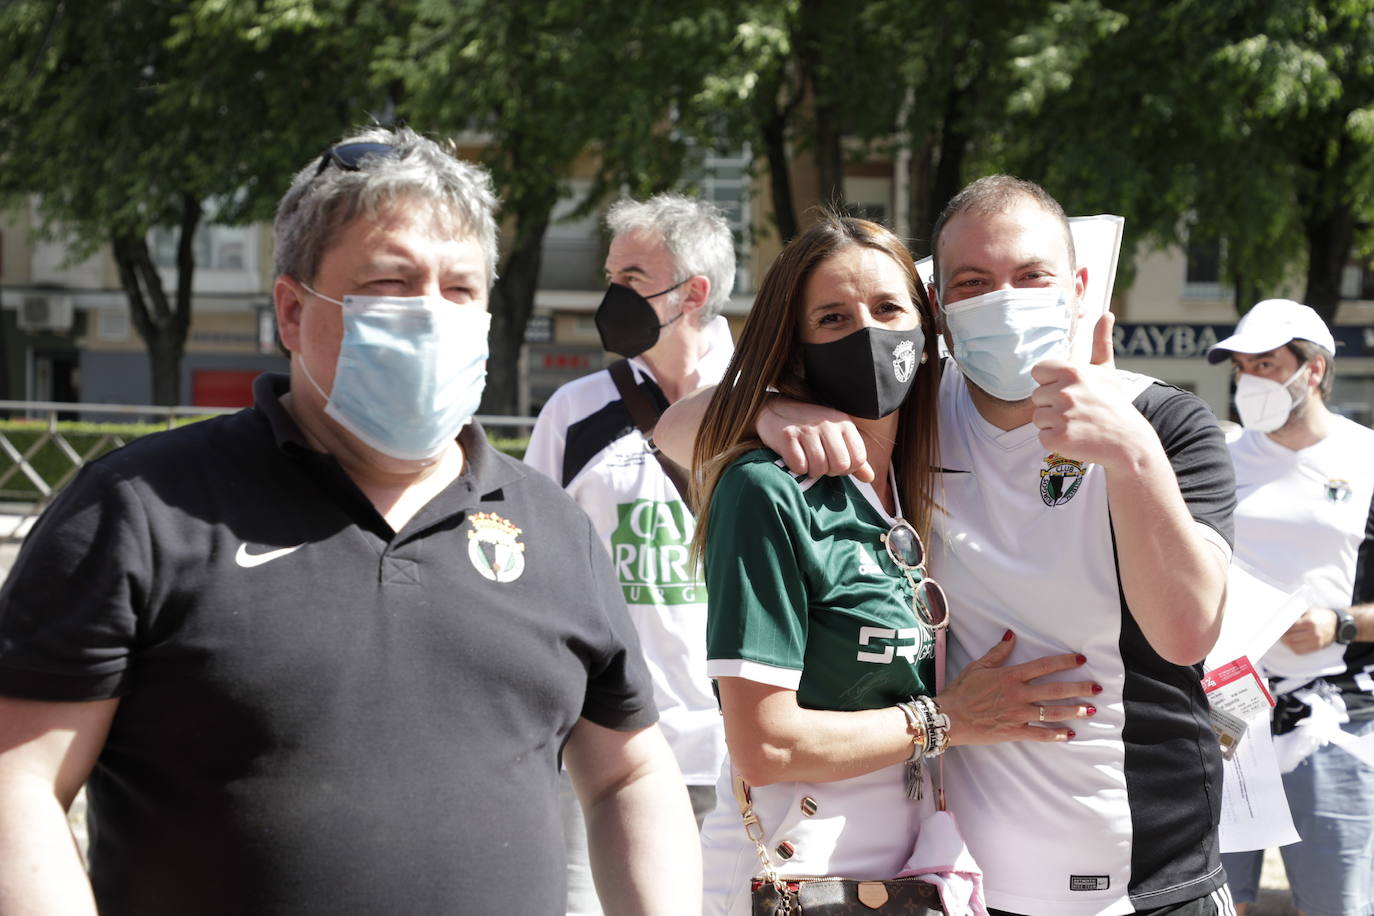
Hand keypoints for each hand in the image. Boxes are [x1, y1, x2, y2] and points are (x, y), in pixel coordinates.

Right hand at [758, 397, 873, 481]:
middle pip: (840, 466)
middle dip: (830, 472)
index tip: (835, 463)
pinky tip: (794, 458)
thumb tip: (870, 479)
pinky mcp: (787, 436)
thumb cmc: (810, 428)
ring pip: (819, 468)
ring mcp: (806, 429)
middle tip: (820, 464)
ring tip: (808, 461)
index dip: (848, 469)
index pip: (858, 459)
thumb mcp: (836, 436)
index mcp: (844, 423)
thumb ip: (854, 457)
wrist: (775, 410)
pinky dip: (797, 468)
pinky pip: (799, 466)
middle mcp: (827, 424)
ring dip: (812, 471)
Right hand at [938, 631, 1098, 744]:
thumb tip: (1011, 636)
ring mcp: (1018, 714)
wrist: (949, 717)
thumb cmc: (961, 691)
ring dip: (1074, 710)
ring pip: (1052, 712)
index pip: (1044, 666)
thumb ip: (997, 653)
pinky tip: (1069, 734)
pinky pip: (1039, 733)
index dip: (1064, 662)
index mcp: (1011, 676)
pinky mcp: (1014, 731)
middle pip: (1055, 690)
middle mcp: (1018, 694)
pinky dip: (1055, 734)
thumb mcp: (978, 667)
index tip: (1081, 659)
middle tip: (1098, 687)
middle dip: (1079, 688)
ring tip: (1091, 709)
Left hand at [1029, 312, 1154, 470]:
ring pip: (1038, 417)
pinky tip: (1075, 437)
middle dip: (1053, 404)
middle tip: (1077, 410)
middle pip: (1036, 396)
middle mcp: (1065, 392)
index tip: (1068, 389)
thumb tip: (1106, 313)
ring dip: (1053, 423)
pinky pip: (1042, 436)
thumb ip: (1100, 342)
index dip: (1050, 381)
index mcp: (1072, 372)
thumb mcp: (1107, 371)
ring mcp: (1061, 417)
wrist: (1128, 441)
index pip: (1038, 371)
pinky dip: (1056, 440)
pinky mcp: (1058, 439)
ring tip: (1077, 423)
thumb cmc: (1114, 403)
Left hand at [1279, 608, 1338, 653]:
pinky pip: (1300, 651)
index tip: (1274, 626)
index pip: (1290, 627)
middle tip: (1276, 633)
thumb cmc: (1321, 616)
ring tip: (1283, 638)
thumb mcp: (1309, 611)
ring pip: (1293, 646)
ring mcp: (1315, 642)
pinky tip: (1291, 643)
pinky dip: (1293, 647)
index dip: (1281, 627)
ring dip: (1286, 642)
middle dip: (1281, 636)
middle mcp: (1313, 633)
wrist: (1338, 625)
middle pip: (1290, 638)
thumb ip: (1295, 615)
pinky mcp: (1317, 648)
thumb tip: (1280, 617)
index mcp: (1310, 622)